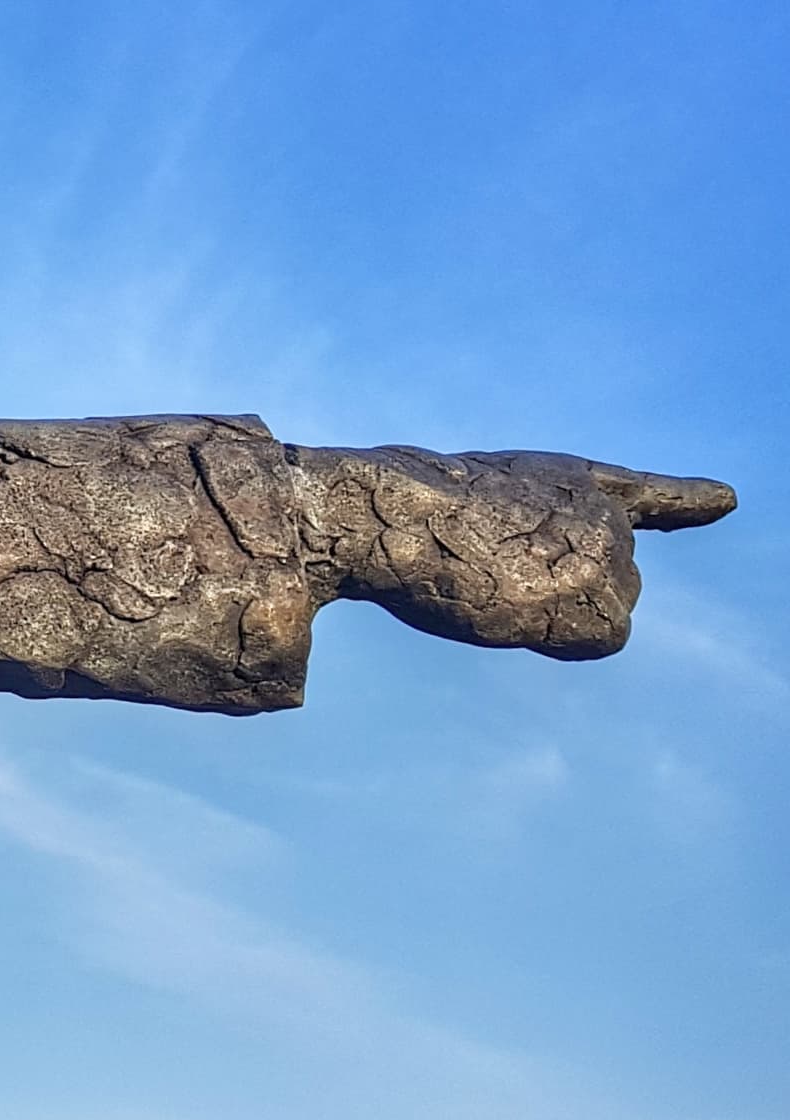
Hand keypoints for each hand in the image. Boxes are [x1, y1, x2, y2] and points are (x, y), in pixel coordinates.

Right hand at [290, 444, 734, 660]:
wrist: (394, 515)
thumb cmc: (405, 515)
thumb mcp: (474, 505)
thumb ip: (526, 534)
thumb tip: (529, 596)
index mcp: (568, 478)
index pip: (646, 492)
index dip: (689, 499)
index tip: (725, 500)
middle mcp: (604, 511)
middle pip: (611, 583)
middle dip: (561, 593)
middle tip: (494, 571)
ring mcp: (609, 551)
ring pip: (605, 613)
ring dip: (554, 615)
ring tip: (496, 582)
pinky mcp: (601, 594)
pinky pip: (597, 642)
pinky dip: (559, 641)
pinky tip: (517, 609)